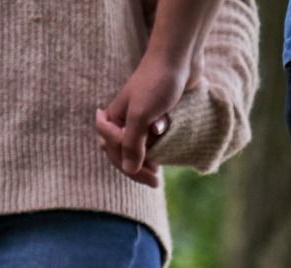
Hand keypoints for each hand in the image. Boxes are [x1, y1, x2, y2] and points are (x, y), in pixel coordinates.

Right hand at [97, 50, 190, 186]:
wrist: (178, 61)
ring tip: (159, 174)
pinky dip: (157, 148)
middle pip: (123, 152)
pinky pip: (153, 139)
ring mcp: (139, 118)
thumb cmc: (156, 85)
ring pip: (139, 148)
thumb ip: (133, 143)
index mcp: (112, 118)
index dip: (129, 167)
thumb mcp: (141, 116)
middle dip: (137, 168)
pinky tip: (164, 156)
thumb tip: (130, 169)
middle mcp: (122, 119)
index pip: (112, 152)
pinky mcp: (156, 117)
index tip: (152, 175)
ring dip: (147, 161)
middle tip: (156, 183)